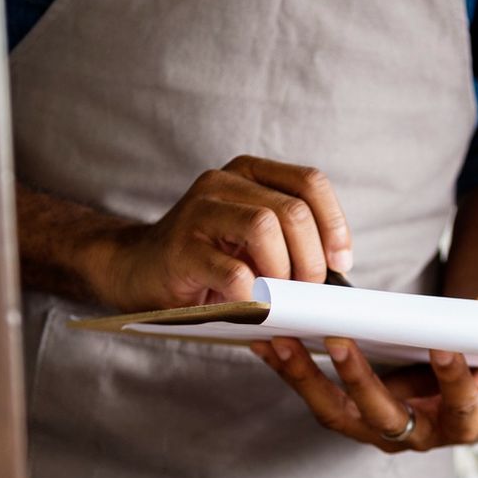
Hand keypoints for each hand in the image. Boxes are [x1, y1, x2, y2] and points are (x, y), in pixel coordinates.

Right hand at [96, 156, 351, 311]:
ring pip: (265, 227)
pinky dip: (252, 296)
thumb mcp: (253, 240)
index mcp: (248, 174)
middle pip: (292, 210)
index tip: (340, 262)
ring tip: (276, 294)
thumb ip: (290, 239)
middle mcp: (223, 182)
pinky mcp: (181, 249)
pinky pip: (234, 272)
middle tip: (306, 289)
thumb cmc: (207, 261)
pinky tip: (247, 304)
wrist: (138, 272)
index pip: (309, 182)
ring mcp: (198, 211)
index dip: (334, 223)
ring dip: (282, 271)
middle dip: (311, 258)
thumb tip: (339, 268)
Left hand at [251, 337, 477, 452]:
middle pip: (380, 416)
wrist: (471, 397)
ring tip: (281, 342)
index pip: (458, 406)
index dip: (453, 381)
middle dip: (358, 380)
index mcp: (462, 424)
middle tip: (340, 341)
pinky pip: (316, 395)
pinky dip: (290, 369)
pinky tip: (267, 342)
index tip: (445, 348)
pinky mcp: (351, 412)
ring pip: (336, 412)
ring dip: (306, 378)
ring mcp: (377, 427)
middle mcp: (415, 435)